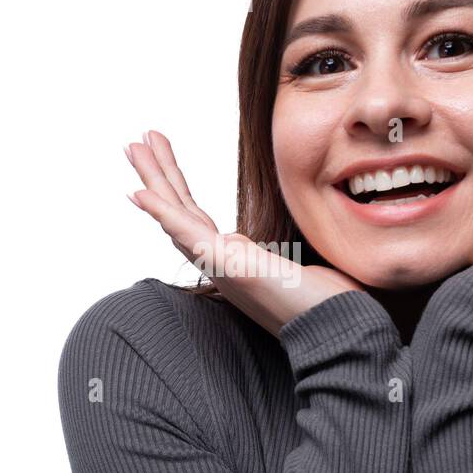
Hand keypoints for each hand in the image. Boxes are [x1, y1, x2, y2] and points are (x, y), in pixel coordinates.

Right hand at [124, 129, 363, 337]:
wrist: (339, 331)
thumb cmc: (326, 305)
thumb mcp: (294, 263)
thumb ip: (269, 251)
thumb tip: (250, 238)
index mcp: (235, 260)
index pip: (196, 216)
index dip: (177, 188)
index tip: (162, 157)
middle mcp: (221, 264)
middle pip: (181, 210)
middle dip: (159, 174)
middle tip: (137, 142)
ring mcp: (222, 267)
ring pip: (177, 216)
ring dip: (153, 180)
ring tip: (133, 146)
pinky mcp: (230, 268)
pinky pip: (187, 235)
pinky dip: (162, 213)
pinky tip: (138, 194)